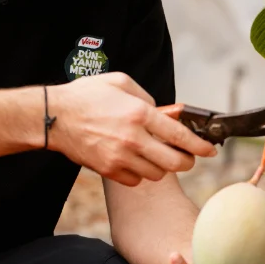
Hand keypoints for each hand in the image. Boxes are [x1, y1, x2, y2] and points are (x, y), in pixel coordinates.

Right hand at [48, 73, 216, 186]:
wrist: (54, 117)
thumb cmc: (86, 95)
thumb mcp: (121, 83)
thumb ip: (148, 97)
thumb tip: (168, 113)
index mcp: (139, 113)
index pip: (180, 135)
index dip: (200, 146)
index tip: (210, 151)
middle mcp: (133, 138)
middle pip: (175, 163)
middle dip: (186, 161)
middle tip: (186, 156)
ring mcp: (120, 157)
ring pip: (156, 174)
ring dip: (161, 166)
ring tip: (154, 154)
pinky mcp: (108, 170)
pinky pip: (136, 180)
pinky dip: (140, 173)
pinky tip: (134, 160)